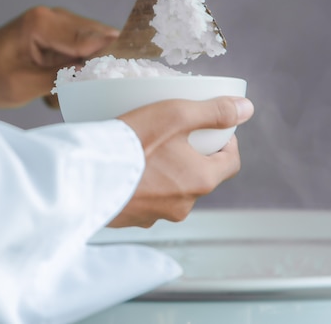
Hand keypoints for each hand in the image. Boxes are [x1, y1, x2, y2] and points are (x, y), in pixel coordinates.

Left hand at [0, 6, 118, 107]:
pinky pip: (85, 45)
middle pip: (98, 34)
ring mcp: (56, 23)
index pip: (89, 38)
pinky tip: (89, 78)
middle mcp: (52, 16)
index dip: (112, 56)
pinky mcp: (58, 34)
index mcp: (41, 23)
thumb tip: (96, 74)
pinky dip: (89, 61)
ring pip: (96, 39)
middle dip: (110, 58)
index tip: (133, 71)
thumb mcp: (24, 84)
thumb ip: (61, 77)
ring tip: (106, 83)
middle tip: (124, 82)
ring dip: (100, 61)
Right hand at [110, 96, 253, 227]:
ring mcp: (155, 216)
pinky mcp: (130, 220)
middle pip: (200, 176)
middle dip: (193, 156)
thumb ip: (214, 112)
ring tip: (146, 151)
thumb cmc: (132, 143)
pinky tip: (126, 171)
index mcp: (200, 180)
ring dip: (167, 173)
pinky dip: (143, 187)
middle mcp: (183, 205)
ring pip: (172, 190)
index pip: (231, 162)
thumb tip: (247, 109)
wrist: (83, 176)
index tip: (213, 128)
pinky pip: (146, 201)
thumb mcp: (176, 115)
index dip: (227, 142)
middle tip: (173, 135)